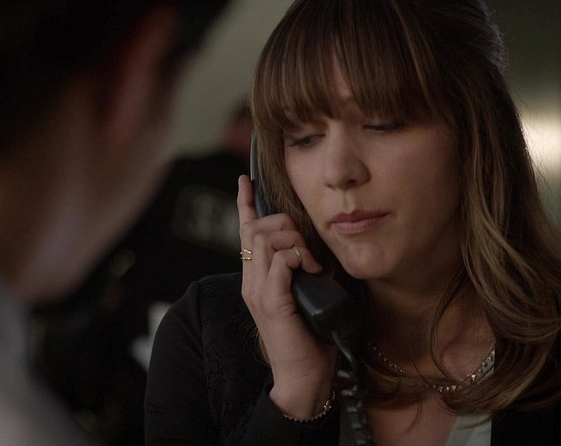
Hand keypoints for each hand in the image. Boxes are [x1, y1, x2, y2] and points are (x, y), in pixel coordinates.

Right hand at [237, 175, 337, 418]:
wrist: (303, 379)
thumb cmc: (310, 340)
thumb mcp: (305, 296)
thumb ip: (302, 273)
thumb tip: (315, 252)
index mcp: (256, 279)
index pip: (245, 233)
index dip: (245, 204)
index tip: (246, 181)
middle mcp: (251, 281)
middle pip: (257, 228)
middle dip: (284, 224)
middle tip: (307, 247)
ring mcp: (258, 291)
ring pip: (266, 238)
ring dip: (294, 241)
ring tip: (311, 264)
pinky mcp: (271, 302)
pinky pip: (280, 261)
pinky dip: (298, 257)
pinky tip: (310, 272)